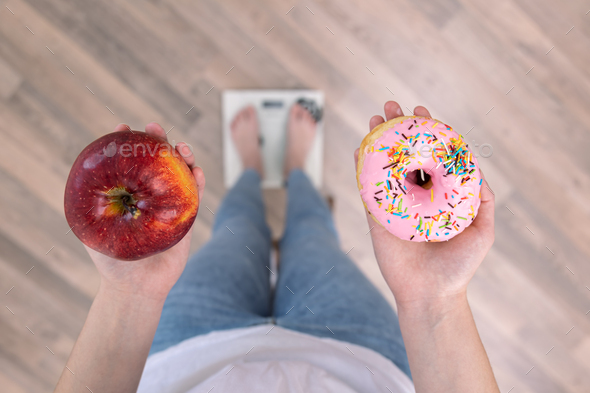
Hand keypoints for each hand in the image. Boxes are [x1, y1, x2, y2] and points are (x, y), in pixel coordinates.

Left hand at [85, 123, 205, 302]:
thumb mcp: (93, 231)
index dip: (127, 144)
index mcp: (128, 197)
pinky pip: (196, 194)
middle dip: (157, 141)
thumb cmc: (112, 263)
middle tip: (153, 126)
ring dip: (182, 156)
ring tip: (180, 146)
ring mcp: (169, 206)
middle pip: (157, 162)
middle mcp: (149, 197)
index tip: (124, 127)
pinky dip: (198, 180)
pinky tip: (196, 170)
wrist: (137, 289)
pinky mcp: (187, 218)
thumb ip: (90, 207)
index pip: (129, 164)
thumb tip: (83, 179)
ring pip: (179, 174)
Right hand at [355, 101, 494, 309]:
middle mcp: (413, 195)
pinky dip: (361, 167)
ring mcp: (392, 204)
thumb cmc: (459, 266)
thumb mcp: (482, 230)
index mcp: (436, 195)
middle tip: (391, 106)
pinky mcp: (376, 216)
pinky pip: (366, 187)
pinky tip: (359, 148)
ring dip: (376, 140)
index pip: (428, 155)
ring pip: (381, 165)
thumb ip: (482, 199)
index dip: (425, 132)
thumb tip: (475, 166)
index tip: (422, 112)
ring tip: (375, 118)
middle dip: (396, 128)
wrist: (432, 294)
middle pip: (402, 153)